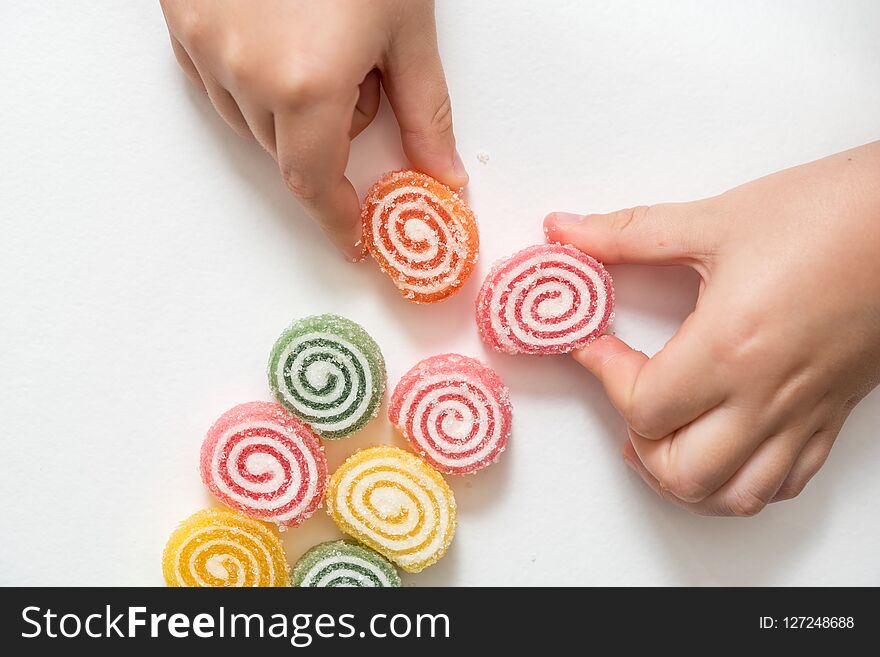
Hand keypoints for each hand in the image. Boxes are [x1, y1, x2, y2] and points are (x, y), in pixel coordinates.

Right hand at [160, 0, 467, 259]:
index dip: (336, 219)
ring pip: (252, 122)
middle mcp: (245, 75)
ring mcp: (205, 47)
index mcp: (307, 85)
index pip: (315, 184)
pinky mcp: (182, 22)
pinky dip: (252, 79)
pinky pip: (218, 82)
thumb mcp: (407, 32)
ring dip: (289, 109)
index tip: (353, 239)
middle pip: (290, 153)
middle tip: (355, 76)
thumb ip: (425, 116)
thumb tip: (442, 178)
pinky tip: (277, 32)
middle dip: (329, 137)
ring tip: (314, 40)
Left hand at [545, 142, 879, 515]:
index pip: (642, 404)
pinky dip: (741, 482)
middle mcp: (766, 395)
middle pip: (679, 470)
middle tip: (626, 392)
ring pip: (732, 495)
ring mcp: (803, 414)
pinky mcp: (830, 416)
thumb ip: (628, 234)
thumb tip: (567, 231)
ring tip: (662, 437)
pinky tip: (722, 446)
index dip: (603, 373)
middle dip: (637, 439)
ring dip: (684, 477)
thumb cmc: (833, 215)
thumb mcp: (716, 220)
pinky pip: (784, 483)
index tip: (594, 344)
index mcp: (730, 348)